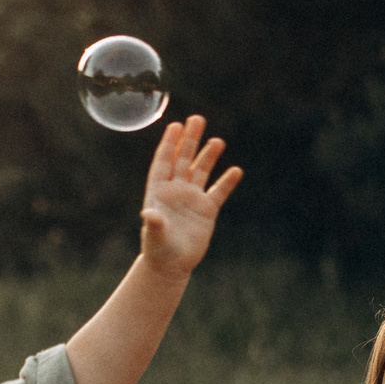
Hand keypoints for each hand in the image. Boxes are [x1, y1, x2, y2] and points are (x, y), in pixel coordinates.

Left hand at [139, 114, 242, 277]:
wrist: (171, 265)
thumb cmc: (157, 249)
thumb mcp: (154, 235)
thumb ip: (154, 223)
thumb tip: (149, 214)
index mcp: (159, 191)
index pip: (164, 162)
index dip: (169, 143)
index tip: (175, 125)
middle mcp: (176, 190)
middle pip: (183, 159)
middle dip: (190, 140)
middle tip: (197, 118)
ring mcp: (192, 198)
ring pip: (201, 171)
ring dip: (208, 156)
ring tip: (217, 141)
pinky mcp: (207, 210)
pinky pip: (218, 192)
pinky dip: (226, 182)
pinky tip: (235, 170)